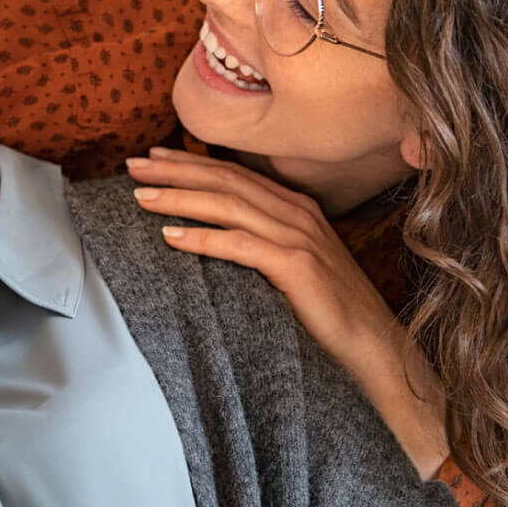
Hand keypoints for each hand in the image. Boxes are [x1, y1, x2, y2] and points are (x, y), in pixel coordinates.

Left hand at [127, 147, 448, 476]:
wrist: (375, 348)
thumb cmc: (331, 313)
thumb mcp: (294, 267)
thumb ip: (263, 245)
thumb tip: (213, 238)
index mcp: (296, 208)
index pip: (234, 173)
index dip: (191, 163)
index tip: (153, 158)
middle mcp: (297, 213)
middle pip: (225, 179)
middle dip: (175, 170)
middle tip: (132, 167)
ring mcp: (299, 237)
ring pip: (228, 204)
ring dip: (180, 198)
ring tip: (141, 197)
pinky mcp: (298, 266)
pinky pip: (240, 245)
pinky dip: (202, 238)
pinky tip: (171, 238)